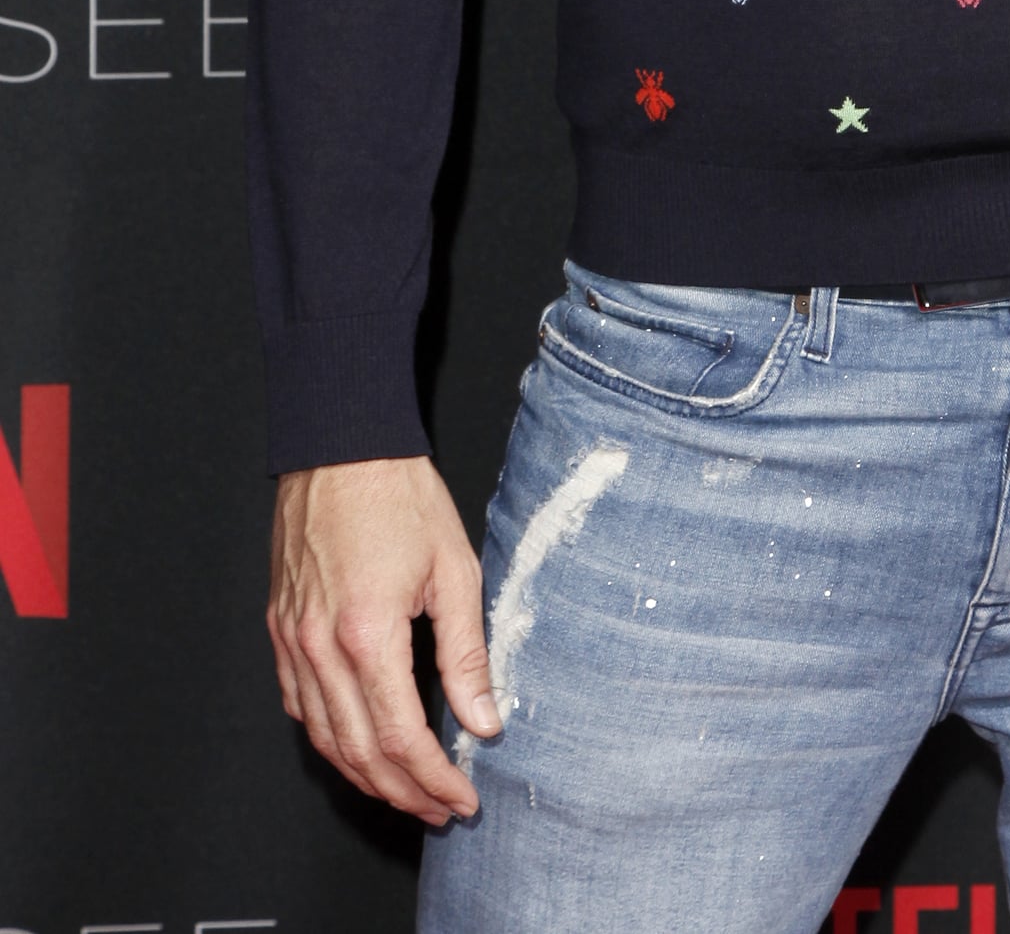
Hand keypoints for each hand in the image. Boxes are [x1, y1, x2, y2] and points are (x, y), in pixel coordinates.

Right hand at [267, 454, 498, 824]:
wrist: (341, 445)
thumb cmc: (400, 496)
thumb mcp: (454, 570)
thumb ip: (467, 654)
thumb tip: (485, 720)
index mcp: (368, 635)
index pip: (401, 738)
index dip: (434, 779)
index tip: (462, 798)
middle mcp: (319, 647)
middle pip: (359, 752)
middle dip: (403, 793)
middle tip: (440, 809)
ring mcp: (291, 640)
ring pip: (323, 738)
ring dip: (365, 776)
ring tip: (406, 790)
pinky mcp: (279, 627)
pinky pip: (299, 705)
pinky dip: (329, 738)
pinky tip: (358, 744)